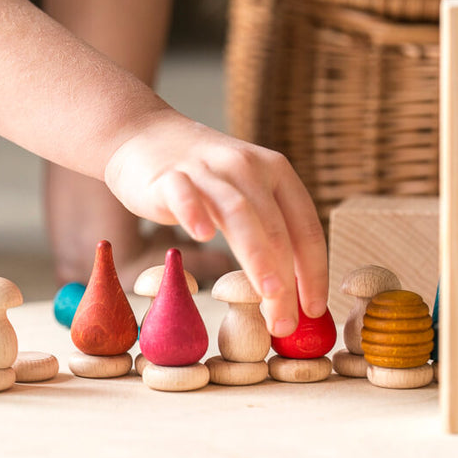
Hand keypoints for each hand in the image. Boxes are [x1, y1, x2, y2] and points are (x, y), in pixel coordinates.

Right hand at [104, 111, 327, 336]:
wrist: (142, 134)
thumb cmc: (200, 178)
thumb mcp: (245, 193)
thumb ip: (267, 230)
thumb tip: (291, 296)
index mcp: (275, 171)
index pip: (305, 226)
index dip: (314, 271)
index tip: (314, 310)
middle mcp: (247, 167)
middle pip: (275, 228)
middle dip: (286, 281)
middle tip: (286, 323)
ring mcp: (208, 170)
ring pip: (239, 214)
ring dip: (258, 257)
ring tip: (268, 295)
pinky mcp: (169, 176)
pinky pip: (185, 195)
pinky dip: (195, 213)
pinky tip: (202, 237)